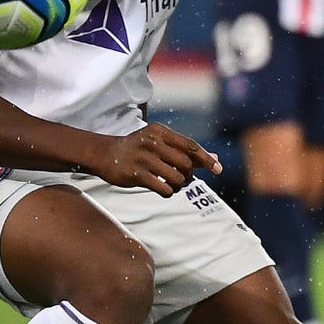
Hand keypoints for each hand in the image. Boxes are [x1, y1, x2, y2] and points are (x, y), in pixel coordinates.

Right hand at [89, 123, 220, 195]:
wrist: (104, 154)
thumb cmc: (138, 149)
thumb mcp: (160, 143)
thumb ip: (186, 151)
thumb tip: (216, 158)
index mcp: (160, 132)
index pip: (190, 146)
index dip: (206, 159)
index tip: (218, 169)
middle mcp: (152, 142)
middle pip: (186, 163)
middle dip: (189, 175)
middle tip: (185, 180)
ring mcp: (143, 158)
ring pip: (176, 177)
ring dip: (179, 185)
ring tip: (174, 185)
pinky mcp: (135, 174)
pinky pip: (163, 188)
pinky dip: (169, 192)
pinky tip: (165, 190)